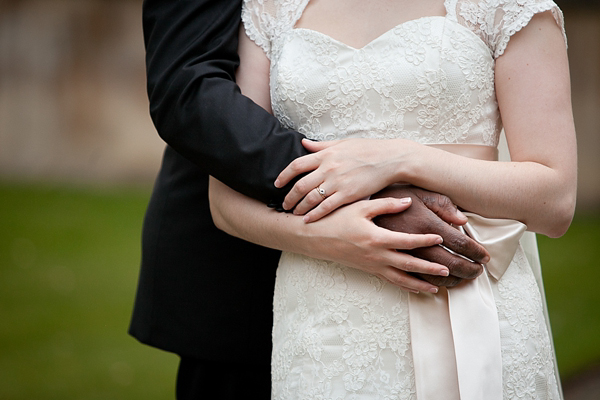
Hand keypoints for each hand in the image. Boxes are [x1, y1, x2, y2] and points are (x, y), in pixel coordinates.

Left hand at [275, 138, 408, 221]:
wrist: (390, 159)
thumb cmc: (368, 149)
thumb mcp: (342, 143)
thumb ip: (321, 145)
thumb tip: (303, 143)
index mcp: (325, 154)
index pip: (296, 165)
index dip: (283, 176)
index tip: (277, 184)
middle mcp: (328, 168)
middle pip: (300, 185)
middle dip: (289, 197)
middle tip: (283, 204)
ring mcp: (337, 182)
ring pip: (310, 198)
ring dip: (299, 207)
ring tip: (294, 213)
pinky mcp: (348, 194)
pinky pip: (326, 207)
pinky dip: (314, 214)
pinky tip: (308, 220)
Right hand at [302, 196, 451, 293]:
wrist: (314, 237)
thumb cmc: (336, 218)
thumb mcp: (361, 206)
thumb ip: (386, 204)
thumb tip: (409, 201)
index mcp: (376, 238)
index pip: (407, 241)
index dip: (424, 240)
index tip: (440, 238)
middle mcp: (376, 255)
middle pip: (408, 265)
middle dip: (429, 269)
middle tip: (448, 270)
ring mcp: (372, 265)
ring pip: (400, 279)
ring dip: (420, 284)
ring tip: (438, 287)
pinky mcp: (367, 270)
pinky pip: (390, 281)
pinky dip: (405, 286)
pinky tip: (416, 289)